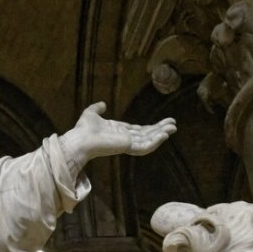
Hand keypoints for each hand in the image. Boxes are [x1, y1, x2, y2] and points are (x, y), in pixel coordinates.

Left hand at [61, 102, 175, 170]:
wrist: (79, 140)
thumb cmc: (83, 129)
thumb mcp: (91, 114)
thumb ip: (97, 108)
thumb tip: (103, 104)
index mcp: (119, 132)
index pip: (139, 130)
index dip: (152, 127)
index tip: (163, 122)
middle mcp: (125, 138)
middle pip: (147, 134)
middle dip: (160, 129)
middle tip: (174, 124)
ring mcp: (127, 144)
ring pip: (148, 140)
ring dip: (161, 134)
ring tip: (173, 128)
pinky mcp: (127, 147)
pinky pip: (144, 147)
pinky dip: (155, 142)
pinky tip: (164, 135)